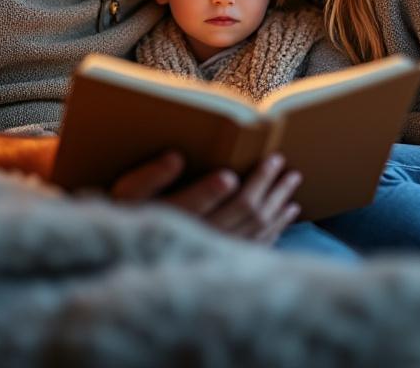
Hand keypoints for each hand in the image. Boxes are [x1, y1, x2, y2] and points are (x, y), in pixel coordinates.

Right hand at [110, 151, 302, 243]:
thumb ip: (150, 177)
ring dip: (277, 202)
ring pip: (256, 228)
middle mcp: (201, 238)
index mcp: (173, 219)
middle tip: (278, 160)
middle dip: (263, 184)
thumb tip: (175, 158)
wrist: (139, 257)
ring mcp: (218, 252)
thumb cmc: (131, 215)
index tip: (231, 174)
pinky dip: (277, 228)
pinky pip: (260, 245)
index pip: (197, 204)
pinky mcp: (230, 261)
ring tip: (292, 179)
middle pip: (240, 211)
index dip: (213, 190)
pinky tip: (287, 212)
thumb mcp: (128, 194)